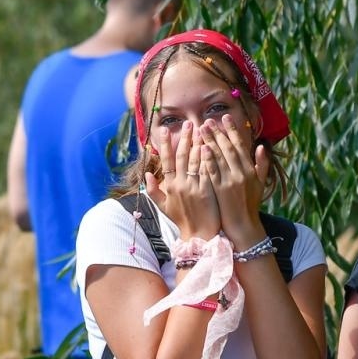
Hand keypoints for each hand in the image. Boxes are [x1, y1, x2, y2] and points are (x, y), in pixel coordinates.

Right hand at [158, 121, 221, 239]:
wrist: (199, 235)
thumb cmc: (182, 220)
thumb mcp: (164, 207)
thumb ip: (154, 191)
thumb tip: (146, 175)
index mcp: (169, 187)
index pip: (166, 161)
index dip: (165, 144)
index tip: (165, 130)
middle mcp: (180, 185)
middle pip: (182, 156)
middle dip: (185, 138)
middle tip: (188, 123)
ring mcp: (194, 187)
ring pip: (196, 160)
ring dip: (198, 142)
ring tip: (202, 128)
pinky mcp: (208, 190)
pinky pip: (208, 170)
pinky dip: (208, 157)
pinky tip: (211, 145)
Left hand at [203, 116, 265, 245]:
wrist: (244, 226)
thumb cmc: (250, 205)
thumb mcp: (260, 184)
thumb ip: (262, 164)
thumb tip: (261, 147)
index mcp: (250, 169)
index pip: (240, 145)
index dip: (232, 130)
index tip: (225, 117)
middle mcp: (241, 173)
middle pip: (228, 147)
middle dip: (217, 132)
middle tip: (208, 120)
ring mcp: (231, 181)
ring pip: (219, 157)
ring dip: (210, 141)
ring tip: (201, 128)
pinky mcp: (221, 190)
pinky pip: (213, 172)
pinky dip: (208, 159)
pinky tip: (202, 148)